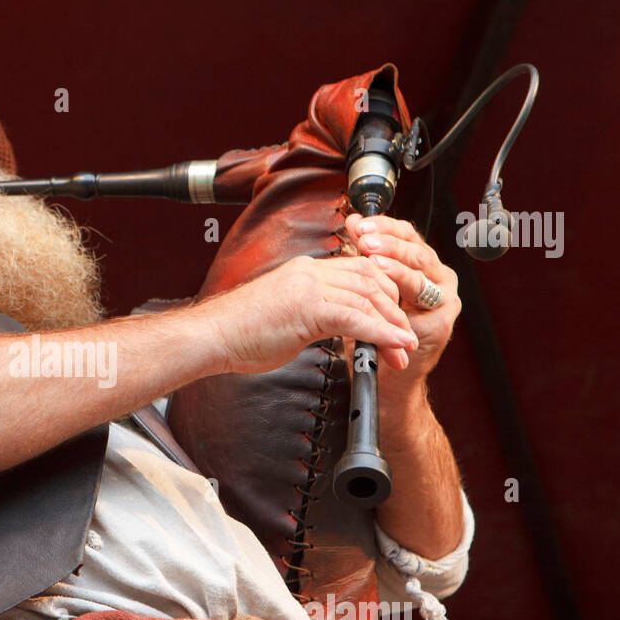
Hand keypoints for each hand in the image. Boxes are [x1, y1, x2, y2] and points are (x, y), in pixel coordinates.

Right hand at [199, 253, 417, 375]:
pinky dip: (380, 333)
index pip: (360, 271)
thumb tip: (336, 326)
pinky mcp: (307, 308)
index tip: (395, 319)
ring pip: (368, 299)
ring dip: (392, 327)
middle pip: (371, 281)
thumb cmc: (241, 333)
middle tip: (405, 339)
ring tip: (403, 350)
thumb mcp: (286, 315)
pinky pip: (355, 318)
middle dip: (395, 311)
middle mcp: (310, 272)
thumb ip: (313, 313)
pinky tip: (392, 345)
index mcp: (305, 270)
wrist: (213, 337)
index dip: (384, 294)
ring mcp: (308, 287)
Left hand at [343, 213, 460, 393]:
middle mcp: (436, 277)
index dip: (382, 226)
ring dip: (395, 261)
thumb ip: (363, 255)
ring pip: (421, 269)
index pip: (404, 234)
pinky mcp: (443, 319)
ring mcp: (444, 297)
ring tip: (371, 257)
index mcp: (419, 264)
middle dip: (387, 241)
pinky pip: (422, 298)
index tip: (358, 223)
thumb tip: (352, 220)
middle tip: (363, 237)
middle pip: (415, 248)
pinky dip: (403, 287)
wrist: (383, 375)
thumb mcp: (365, 286)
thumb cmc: (373, 328)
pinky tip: (384, 283)